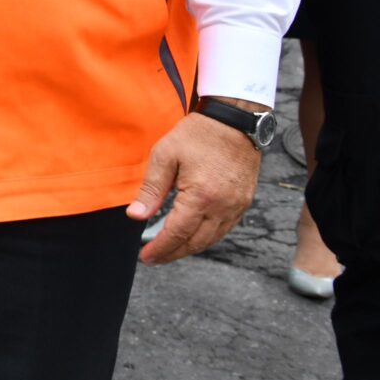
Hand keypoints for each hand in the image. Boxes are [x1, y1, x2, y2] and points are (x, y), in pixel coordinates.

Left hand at [127, 111, 261, 264]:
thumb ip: (151, 190)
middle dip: (173, 253)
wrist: (234, 120)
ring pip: (213, 239)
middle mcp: (223, 206)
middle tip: (154, 259)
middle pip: (196, 242)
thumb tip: (135, 217)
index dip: (161, 248)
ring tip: (170, 251)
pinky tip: (193, 236)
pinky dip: (207, 237)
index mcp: (202, 196)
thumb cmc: (196, 135)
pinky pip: (225, 228)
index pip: (178, 233)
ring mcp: (237, 205)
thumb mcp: (165, 156)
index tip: (146, 257)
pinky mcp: (244, 201)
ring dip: (190, 248)